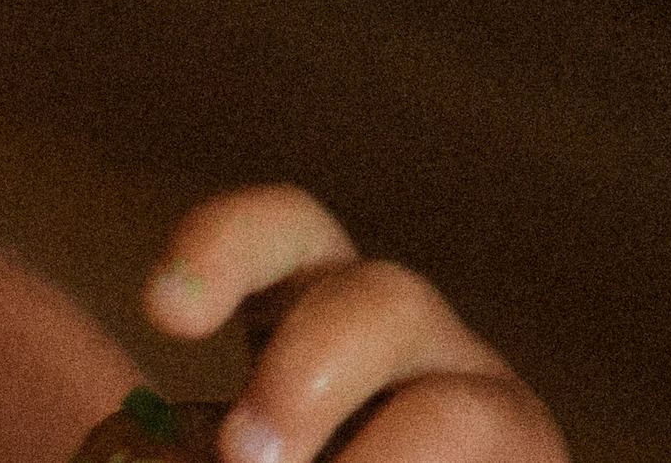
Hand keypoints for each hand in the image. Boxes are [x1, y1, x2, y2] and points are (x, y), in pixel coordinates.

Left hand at [142, 185, 563, 462]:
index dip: (223, 247)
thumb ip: (173, 437)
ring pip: (458, 409)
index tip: (165, 312)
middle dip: (307, 379)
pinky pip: (493, 461)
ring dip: (381, 460)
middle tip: (245, 457)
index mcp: (306, 303)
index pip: (281, 229)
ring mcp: (479, 398)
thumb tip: (140, 443)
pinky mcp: (529, 457)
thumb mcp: (213, 438)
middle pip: (380, 300)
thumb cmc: (269, 455)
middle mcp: (401, 332)